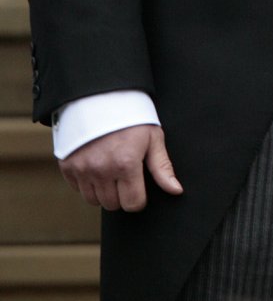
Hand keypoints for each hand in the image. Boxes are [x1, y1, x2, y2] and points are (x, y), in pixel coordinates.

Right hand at [59, 124, 182, 211]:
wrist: (100, 96)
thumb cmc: (131, 116)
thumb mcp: (152, 137)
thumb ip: (162, 167)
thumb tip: (176, 191)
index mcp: (126, 164)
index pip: (133, 204)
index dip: (139, 198)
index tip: (139, 185)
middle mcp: (102, 170)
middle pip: (113, 204)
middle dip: (121, 195)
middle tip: (125, 174)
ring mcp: (82, 169)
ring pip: (94, 200)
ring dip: (103, 191)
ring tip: (110, 170)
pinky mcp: (67, 166)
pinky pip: (78, 189)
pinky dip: (87, 183)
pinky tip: (95, 165)